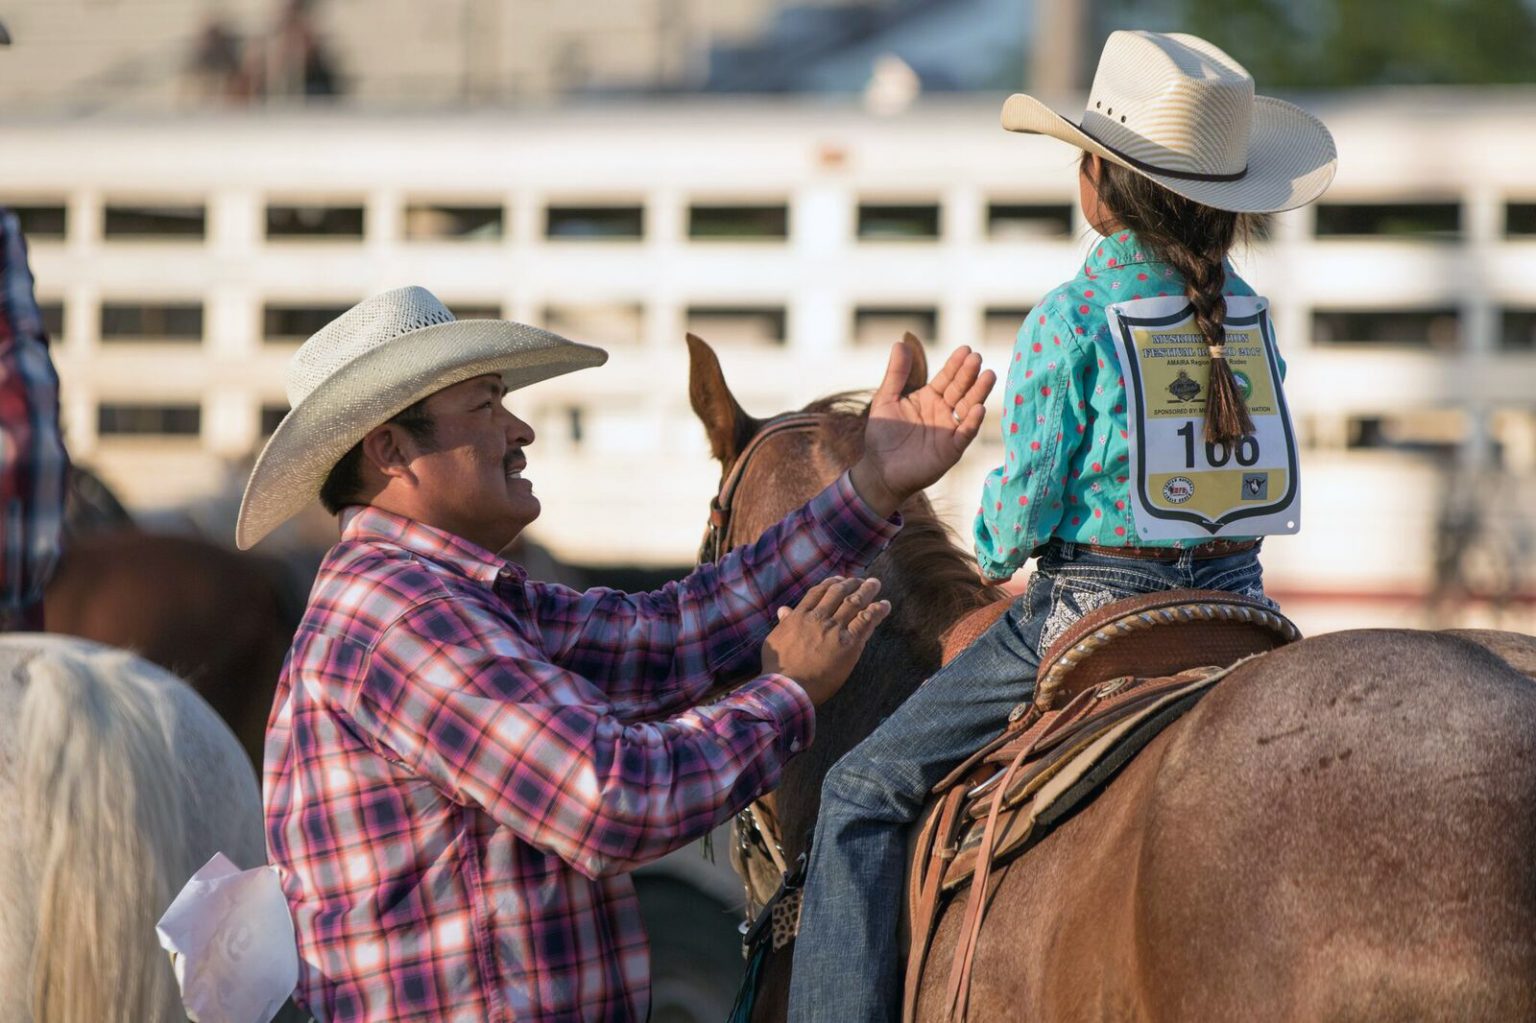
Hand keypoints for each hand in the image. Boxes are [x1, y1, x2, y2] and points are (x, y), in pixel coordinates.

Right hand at [761, 577, 890, 706]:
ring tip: (875, 584)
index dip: (831, 583)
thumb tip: (784, 609)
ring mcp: (834, 629)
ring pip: (854, 602)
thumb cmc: (778, 668)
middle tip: (861, 580)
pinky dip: (877, 610)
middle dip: (851, 583)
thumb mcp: (775, 639)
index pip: (818, 592)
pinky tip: (885, 605)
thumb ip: (784, 622)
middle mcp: (818, 618)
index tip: (839, 579)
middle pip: (838, 593)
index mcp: (800, 616)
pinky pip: (866, 620)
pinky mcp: (849, 643)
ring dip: (867, 591)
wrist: (788, 687)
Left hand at [850, 343, 995, 517]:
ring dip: (979, 392)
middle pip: (961, 389)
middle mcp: (943, 411)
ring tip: (988, 375)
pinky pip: (965, 433)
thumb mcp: (885, 400)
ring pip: (968, 407)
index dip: (956, 364)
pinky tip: (978, 408)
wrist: (879, 470)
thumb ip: (895, 374)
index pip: (946, 377)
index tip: (966, 350)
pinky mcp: (952, 449)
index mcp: (929, 397)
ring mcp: (950, 430)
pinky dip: (972, 421)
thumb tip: (900, 343)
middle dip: (969, 374)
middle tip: (977, 358)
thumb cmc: (882, 435)